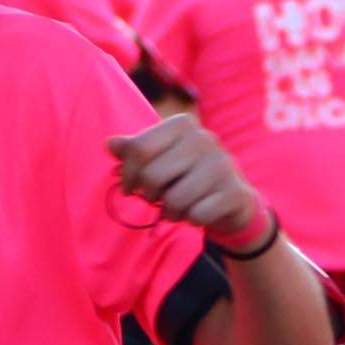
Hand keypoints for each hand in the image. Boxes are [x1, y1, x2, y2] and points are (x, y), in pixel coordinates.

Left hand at [109, 113, 273, 252]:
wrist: (233, 197)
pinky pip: (198, 215)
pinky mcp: (235, 192)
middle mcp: (204, 139)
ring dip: (171, 211)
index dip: (127, 174)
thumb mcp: (160, 158)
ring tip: (178, 207)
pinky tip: (198, 212)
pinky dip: (192, 220)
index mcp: (182, 124)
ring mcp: (222, 165)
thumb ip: (135, 150)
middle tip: (157, 198)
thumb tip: (109, 144)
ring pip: (175, 199)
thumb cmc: (188, 175)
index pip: (139, 149)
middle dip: (149, 195)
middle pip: (152, 176)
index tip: (129, 188)